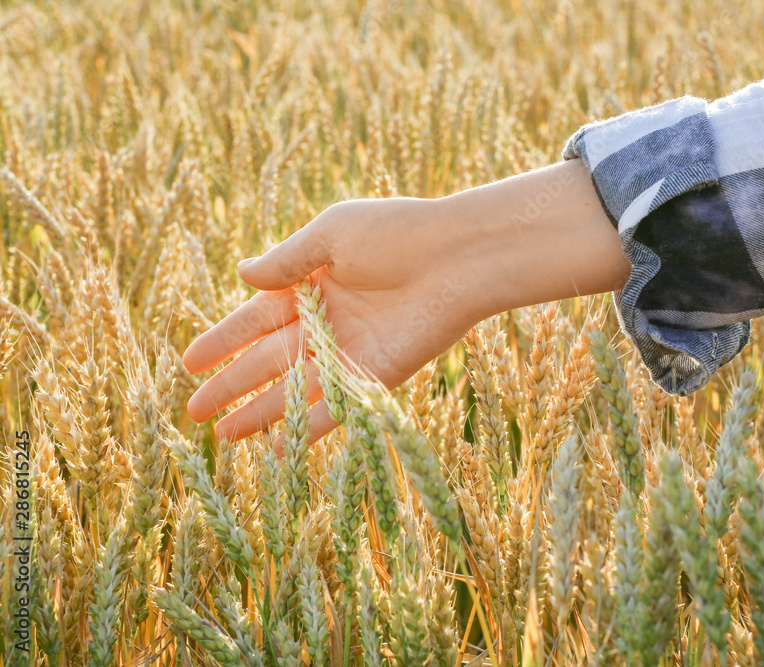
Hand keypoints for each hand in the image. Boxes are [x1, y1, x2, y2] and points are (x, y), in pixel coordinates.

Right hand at [182, 159, 630, 448]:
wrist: (459, 257)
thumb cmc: (398, 233)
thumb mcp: (332, 235)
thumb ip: (288, 261)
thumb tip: (242, 274)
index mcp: (313, 283)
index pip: (256, 318)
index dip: (223, 340)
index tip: (190, 362)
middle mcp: (329, 321)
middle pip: (269, 361)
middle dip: (231, 386)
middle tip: (195, 412)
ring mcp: (352, 352)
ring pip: (294, 390)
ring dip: (260, 414)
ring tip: (222, 438)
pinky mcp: (378, 376)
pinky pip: (336, 408)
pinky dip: (307, 430)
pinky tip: (278, 451)